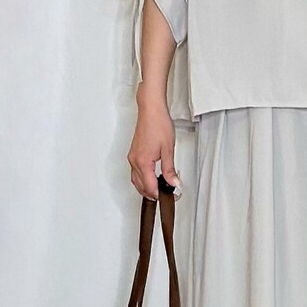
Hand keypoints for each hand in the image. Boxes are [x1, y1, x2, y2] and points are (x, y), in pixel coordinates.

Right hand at [128, 86, 182, 200]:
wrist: (151, 110)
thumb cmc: (159, 124)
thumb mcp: (168, 150)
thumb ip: (170, 170)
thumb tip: (173, 182)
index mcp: (143, 162)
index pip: (149, 187)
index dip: (159, 194)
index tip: (169, 196)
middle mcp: (134, 161)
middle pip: (140, 186)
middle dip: (152, 194)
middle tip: (165, 195)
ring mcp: (132, 157)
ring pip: (136, 180)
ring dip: (145, 188)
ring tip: (158, 190)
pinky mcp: (133, 153)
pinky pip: (135, 172)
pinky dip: (142, 179)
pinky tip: (150, 178)